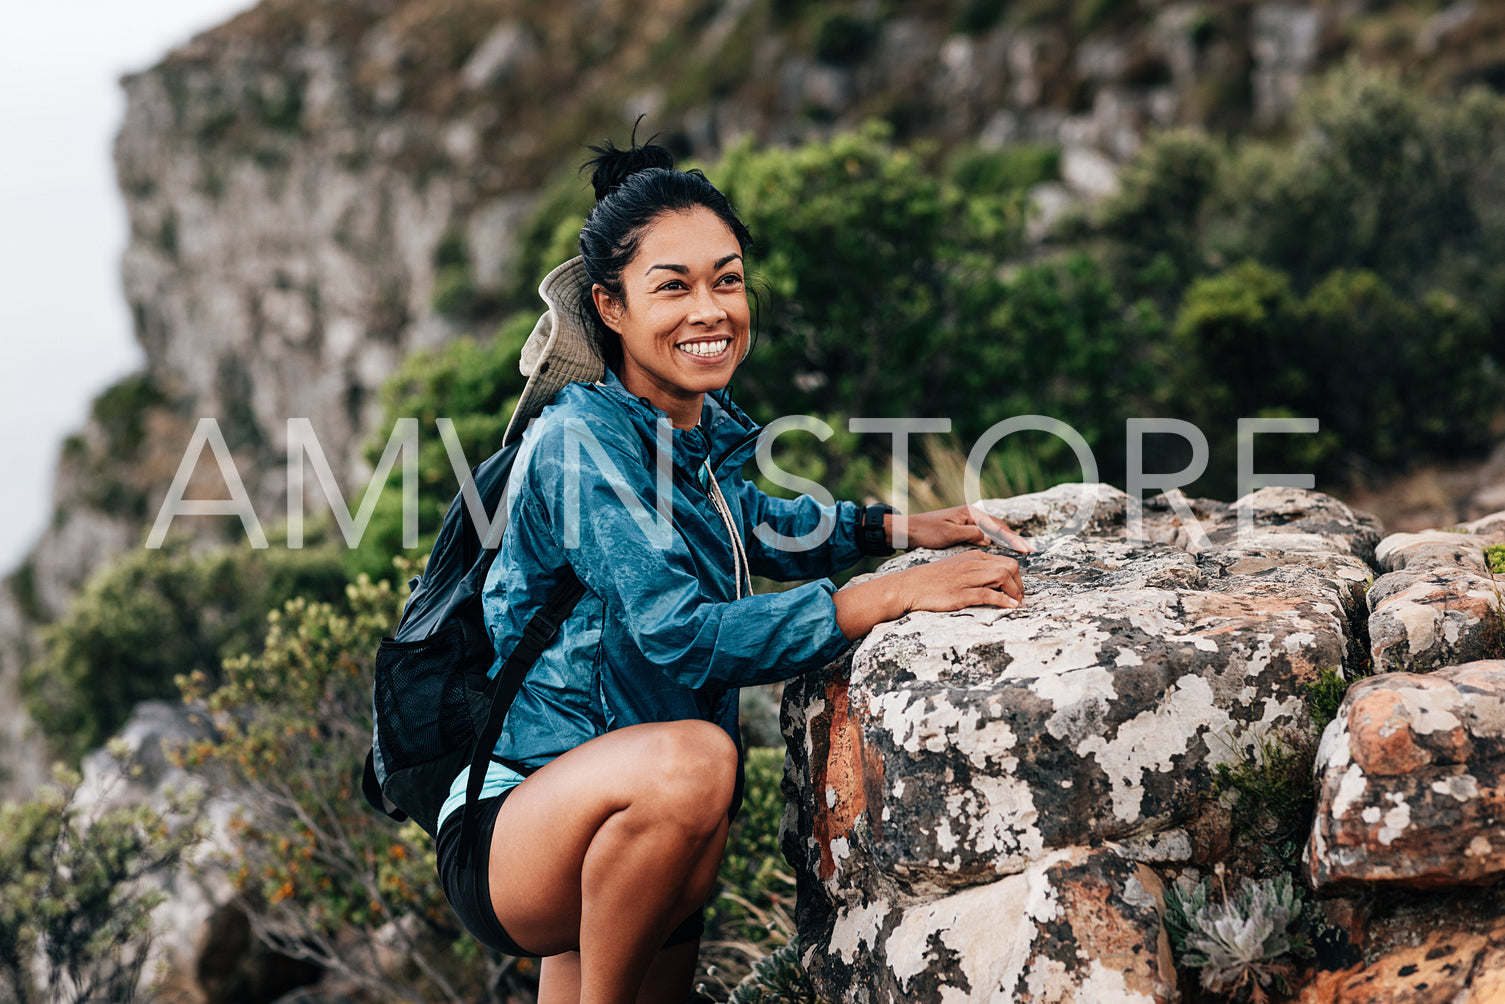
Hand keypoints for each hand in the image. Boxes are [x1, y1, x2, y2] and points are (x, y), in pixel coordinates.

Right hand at [833, 550, 1023, 639]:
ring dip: (1016, 592)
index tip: (1018, 591)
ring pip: (1003, 576)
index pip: (1006, 560)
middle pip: (1010, 566)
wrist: (908, 586)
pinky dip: (1004, 600)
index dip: (1018, 577)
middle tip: (1020, 599)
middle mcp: (972, 564)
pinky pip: (988, 593)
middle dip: (1020, 584)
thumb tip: (996, 581)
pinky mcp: (960, 593)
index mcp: (973, 556)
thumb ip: (976, 571)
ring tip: (1017, 604)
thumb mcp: (957, 568)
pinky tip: (1009, 606)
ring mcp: (967, 578)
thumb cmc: (932, 580)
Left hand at [888, 504, 1033, 552]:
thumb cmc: (927, 531)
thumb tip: (989, 537)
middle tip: (1030, 550)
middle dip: (1015, 538)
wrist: (909, 530)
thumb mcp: (949, 533)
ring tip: (1022, 550)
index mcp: (970, 513)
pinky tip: (1003, 549)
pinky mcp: (964, 528)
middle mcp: (971, 514)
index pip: (997, 525)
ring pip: (994, 530)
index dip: (1012, 538)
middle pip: (999, 526)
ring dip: (1008, 539)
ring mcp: (968, 521)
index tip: (1025, 548)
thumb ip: (971, 533)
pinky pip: (986, 533)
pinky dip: (997, 540)